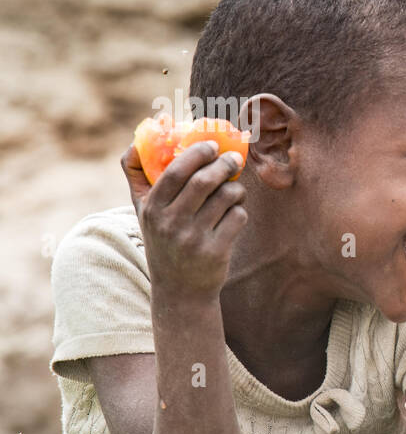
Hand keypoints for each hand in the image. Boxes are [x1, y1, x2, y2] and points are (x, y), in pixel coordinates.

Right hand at [124, 139, 246, 300]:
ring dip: (236, 188)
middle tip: (234, 160)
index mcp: (152, 209)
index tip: (212, 145)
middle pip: (203, 181)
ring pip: (225, 197)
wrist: (180, 290)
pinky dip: (240, 210)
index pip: (175, 171)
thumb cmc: (164, 241)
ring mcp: (194, 238)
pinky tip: (234, 214)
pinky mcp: (216, 251)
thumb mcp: (143, 213)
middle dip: (223, 164)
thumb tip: (137, 143)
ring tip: (235, 191)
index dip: (197, 153)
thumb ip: (139, 178)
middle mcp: (170, 223)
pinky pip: (238, 217)